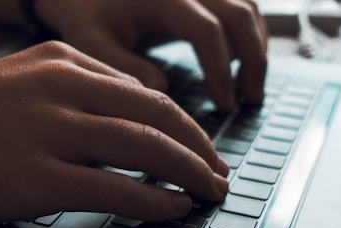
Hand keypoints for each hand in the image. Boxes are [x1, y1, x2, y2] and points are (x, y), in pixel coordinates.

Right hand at [0, 41, 228, 223]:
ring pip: (148, 149)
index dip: (181, 124)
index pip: (141, 92)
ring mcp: (53, 132)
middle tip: (219, 173)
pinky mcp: (39, 178)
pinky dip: (154, 201)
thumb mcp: (9, 86)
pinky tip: (172, 210)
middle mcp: (64, 88)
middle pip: (159, 116)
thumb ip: (59, 96)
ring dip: (189, 174)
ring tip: (210, 194)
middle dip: (199, 148)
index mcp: (59, 62)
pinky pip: (118, 189)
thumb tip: (108, 124)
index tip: (197, 146)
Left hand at [31, 0, 268, 110]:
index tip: (224, 105)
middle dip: (253, 60)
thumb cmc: (84, 16)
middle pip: (240, 14)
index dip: (220, 70)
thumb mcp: (93, 44)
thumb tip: (163, 95)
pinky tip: (242, 67)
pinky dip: (248, 36)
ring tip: (250, 90)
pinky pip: (241, 6)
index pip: (206, 30)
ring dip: (256, 48)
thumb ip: (125, 69)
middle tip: (249, 102)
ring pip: (247, 8)